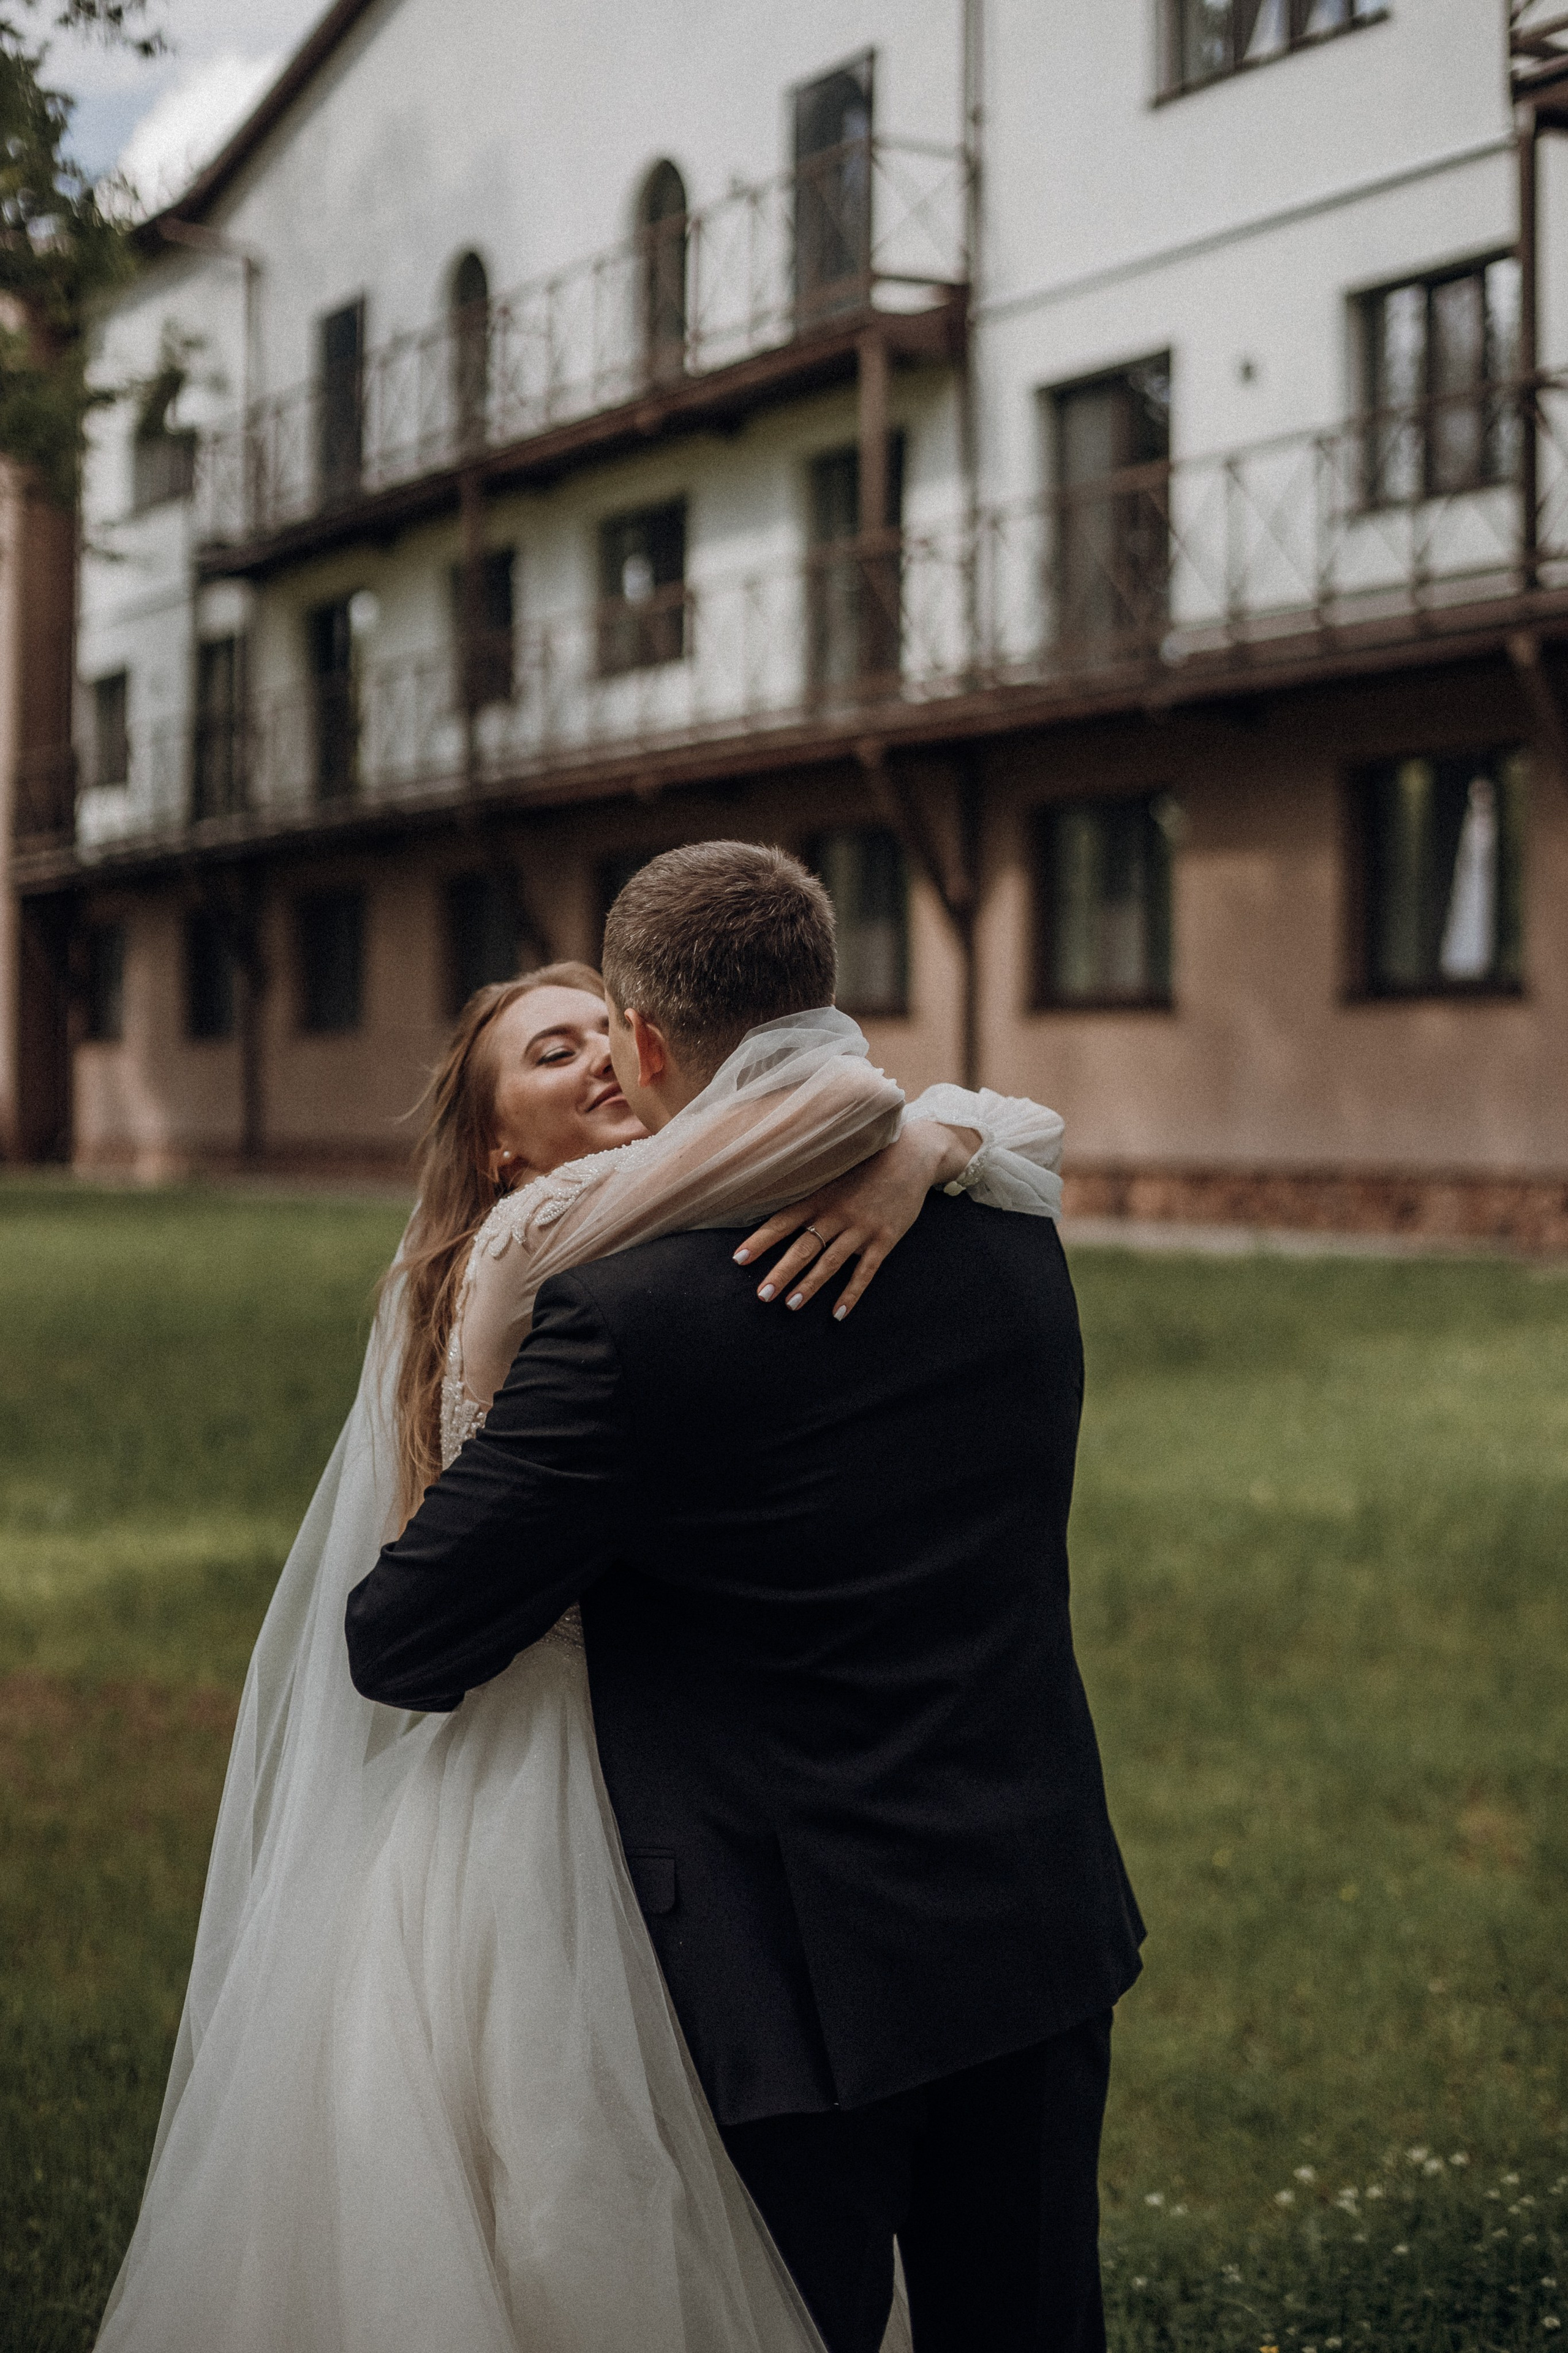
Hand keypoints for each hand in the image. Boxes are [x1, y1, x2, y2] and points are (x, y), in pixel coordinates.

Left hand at [733, 1123, 981, 1319]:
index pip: (783, 1221)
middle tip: (762, 1295)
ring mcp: (862, 1228)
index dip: (760, 1241)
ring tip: (790, 1305)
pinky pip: (865, 1272)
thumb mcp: (834, 1172)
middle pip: (803, 1248)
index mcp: (820, 1197)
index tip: (738, 1259)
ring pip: (830, 1263)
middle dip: (781, 1272)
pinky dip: (851, 1294)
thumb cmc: (867, 1164)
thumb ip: (810, 1193)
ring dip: (809, 1286)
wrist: (912, 1155)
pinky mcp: (885, 1239)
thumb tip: (778, 1211)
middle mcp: (837, 1214)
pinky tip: (837, 1314)